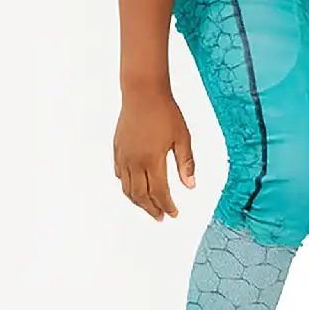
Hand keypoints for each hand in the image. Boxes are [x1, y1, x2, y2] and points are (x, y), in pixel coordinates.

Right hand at [115, 95, 196, 219]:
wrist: (143, 93)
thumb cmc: (164, 112)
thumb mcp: (182, 138)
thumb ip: (186, 163)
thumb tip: (190, 185)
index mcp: (152, 160)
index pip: (160, 192)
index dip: (167, 206)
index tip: (174, 213)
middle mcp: (135, 161)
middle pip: (141, 195)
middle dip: (152, 209)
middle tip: (161, 216)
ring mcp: (124, 156)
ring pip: (127, 188)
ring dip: (138, 201)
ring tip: (148, 207)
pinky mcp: (118, 149)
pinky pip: (119, 174)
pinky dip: (126, 186)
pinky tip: (134, 187)